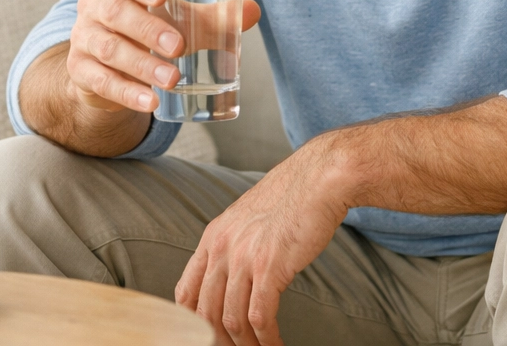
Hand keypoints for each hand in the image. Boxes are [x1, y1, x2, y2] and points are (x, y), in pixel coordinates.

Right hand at [68, 0, 259, 113]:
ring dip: (142, 66)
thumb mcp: (178, 18)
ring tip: (173, 79)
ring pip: (108, 49)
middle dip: (148, 29)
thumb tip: (252, 10)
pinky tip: (151, 102)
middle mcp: (95, 6)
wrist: (107, 62)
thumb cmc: (148, 26)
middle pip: (115, 13)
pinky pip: (101, 82)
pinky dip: (127, 94)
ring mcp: (83, 39)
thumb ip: (214, 15)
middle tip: (180, 46)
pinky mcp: (80, 72)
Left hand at [175, 137, 350, 345]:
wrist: (320, 178)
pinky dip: (267, 341)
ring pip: (231, 321)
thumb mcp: (250, 217)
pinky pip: (260, 319)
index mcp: (214, 235)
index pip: (185, 291)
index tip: (205, 337)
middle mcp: (222, 246)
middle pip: (205, 312)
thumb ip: (236, 243)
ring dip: (245, 345)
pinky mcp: (269, 267)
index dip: (190, 322)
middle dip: (219, 340)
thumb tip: (234, 277)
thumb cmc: (293, 196)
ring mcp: (244, 257)